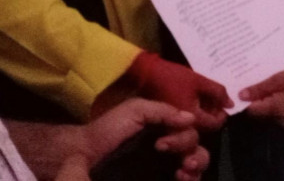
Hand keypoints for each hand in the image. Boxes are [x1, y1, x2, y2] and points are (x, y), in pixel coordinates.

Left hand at [54, 99, 208, 180]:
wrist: (87, 154)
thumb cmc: (110, 130)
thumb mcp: (136, 110)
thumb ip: (163, 111)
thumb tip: (192, 119)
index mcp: (166, 127)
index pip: (189, 130)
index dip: (184, 136)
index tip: (163, 144)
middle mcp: (170, 147)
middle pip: (196, 149)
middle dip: (194, 154)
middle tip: (182, 162)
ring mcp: (166, 166)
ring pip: (195, 165)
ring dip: (196, 166)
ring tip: (183, 172)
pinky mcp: (161, 178)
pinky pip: (186, 179)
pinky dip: (191, 178)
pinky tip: (181, 179)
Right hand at [128, 52, 231, 130]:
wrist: (148, 74)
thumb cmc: (173, 77)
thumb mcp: (199, 80)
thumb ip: (217, 92)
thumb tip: (231, 103)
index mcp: (192, 118)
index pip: (215, 124)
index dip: (222, 113)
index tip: (221, 101)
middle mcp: (183, 126)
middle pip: (206, 126)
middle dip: (212, 112)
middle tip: (212, 97)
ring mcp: (175, 125)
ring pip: (196, 124)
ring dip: (203, 112)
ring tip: (203, 96)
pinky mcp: (169, 121)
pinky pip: (186, 121)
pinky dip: (193, 112)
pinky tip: (193, 99)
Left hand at [240, 66, 283, 129]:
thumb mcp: (280, 79)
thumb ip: (260, 88)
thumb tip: (241, 95)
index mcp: (277, 109)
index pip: (252, 111)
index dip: (247, 101)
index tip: (245, 90)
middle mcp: (282, 121)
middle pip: (261, 114)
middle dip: (258, 102)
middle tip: (260, 86)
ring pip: (270, 116)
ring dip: (268, 105)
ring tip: (273, 90)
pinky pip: (279, 118)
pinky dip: (278, 109)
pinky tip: (282, 97)